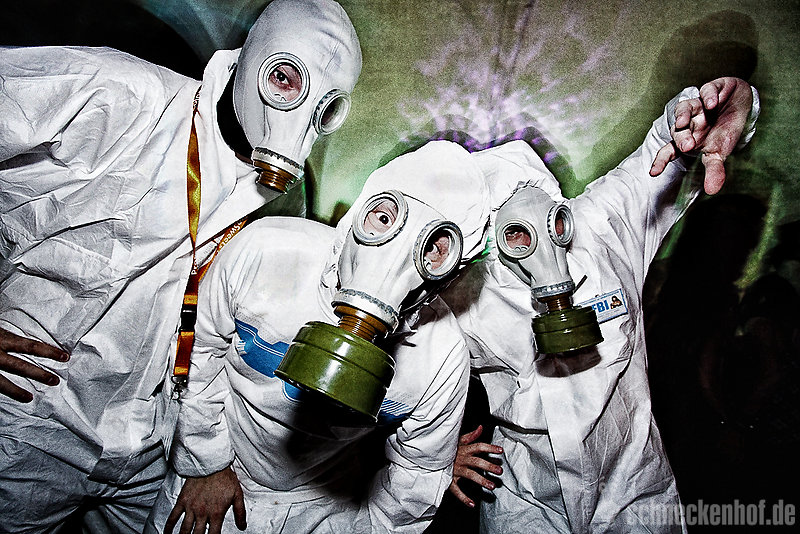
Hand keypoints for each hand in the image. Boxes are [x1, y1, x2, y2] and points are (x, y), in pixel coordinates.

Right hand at [0, 327, 68, 402]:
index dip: (49, 352)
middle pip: (20, 366)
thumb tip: (23, 336)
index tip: (65, 357)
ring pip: (1, 382)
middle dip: (39, 375)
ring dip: (15, 391)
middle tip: (55, 381)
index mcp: (2, 338)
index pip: (31, 346)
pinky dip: (3, 392)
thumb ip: (8, 333)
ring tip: (28, 398)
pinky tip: (7, 399)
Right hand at [165, 466, 246, 533]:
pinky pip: (173, 516)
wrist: (212, 463)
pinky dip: (169, 527)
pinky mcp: (182, 501)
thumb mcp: (237, 494)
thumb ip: (240, 512)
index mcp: (217, 513)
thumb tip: (242, 526)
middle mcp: (203, 513)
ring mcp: (191, 508)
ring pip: (184, 530)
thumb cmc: (225, 477)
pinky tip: (168, 533)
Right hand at [448, 425, 502, 507]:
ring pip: (470, 475)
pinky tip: (472, 504)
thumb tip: (481, 428)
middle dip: (488, 466)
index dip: (490, 448)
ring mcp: (455, 470)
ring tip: (492, 486)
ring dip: (481, 480)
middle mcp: (460, 459)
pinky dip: (463, 497)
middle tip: (500, 471)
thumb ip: (470, 436)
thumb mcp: (457, 440)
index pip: (478, 446)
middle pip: (476, 461)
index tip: (501, 450)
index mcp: (464, 449)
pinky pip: (456, 489)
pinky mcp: (448, 480)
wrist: (428, 455)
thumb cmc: (446, 448)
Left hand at [650, 77, 753, 193]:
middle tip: (688, 145)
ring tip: (686, 122)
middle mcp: (690, 122)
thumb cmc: (725, 130)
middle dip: (681, 137)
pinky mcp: (711, 89)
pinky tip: (712, 103)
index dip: (661, 160)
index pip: (670, 151)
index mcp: (688, 138)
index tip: (653, 173)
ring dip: (683, 115)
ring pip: (685, 108)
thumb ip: (714, 170)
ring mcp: (699, 105)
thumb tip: (712, 191)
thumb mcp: (720, 152)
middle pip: (678, 130)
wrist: (742, 104)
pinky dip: (708, 96)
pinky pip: (706, 91)